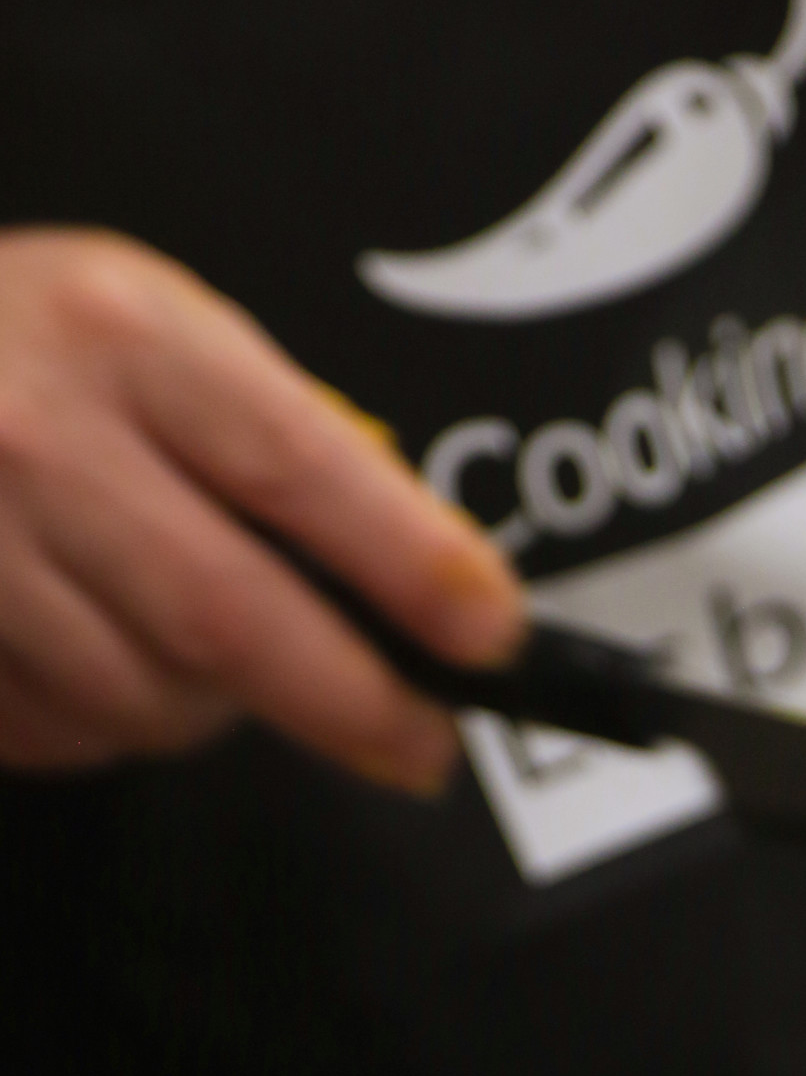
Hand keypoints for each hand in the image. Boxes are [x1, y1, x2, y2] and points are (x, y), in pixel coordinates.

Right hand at [0, 228, 522, 785]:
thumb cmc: (22, 350)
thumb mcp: (148, 331)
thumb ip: (278, 440)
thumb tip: (428, 578)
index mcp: (123, 335)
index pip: (302, 471)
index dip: (411, 568)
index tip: (489, 631)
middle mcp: (37, 434)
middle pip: (233, 618)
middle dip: (354, 702)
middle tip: (420, 744)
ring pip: (148, 700)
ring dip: (207, 709)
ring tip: (199, 650)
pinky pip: (63, 732)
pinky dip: (105, 721)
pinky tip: (93, 649)